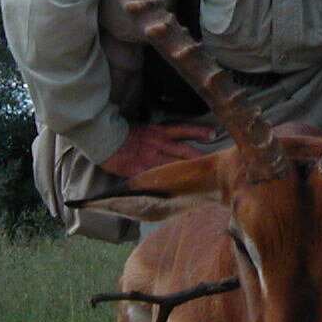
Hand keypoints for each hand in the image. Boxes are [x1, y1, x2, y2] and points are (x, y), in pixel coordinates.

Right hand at [100, 122, 217, 177]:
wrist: (103, 138)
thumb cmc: (122, 133)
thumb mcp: (143, 128)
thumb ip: (158, 135)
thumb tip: (172, 139)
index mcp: (159, 131)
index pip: (183, 130)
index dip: (199, 132)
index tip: (214, 134)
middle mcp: (159, 143)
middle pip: (185, 151)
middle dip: (202, 158)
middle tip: (218, 163)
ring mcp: (151, 158)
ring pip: (175, 165)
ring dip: (190, 172)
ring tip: (206, 178)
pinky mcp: (142, 171)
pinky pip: (158, 178)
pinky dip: (169, 184)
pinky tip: (179, 192)